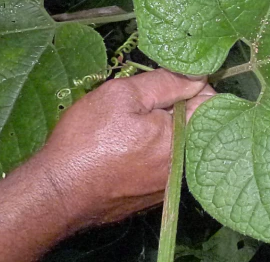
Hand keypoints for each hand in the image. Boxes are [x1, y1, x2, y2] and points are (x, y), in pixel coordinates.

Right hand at [38, 69, 214, 226]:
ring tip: (130, 129)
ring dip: (163, 130)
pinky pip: (166, 162)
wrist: (57, 192)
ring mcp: (172, 183)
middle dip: (176, 107)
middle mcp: (187, 164)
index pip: (212, 99)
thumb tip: (198, 74)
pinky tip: (126, 150)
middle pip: (198, 121)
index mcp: (185, 137)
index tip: (165, 84)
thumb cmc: (87, 140)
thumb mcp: (122, 95)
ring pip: (180, 142)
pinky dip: (152, 151)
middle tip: (142, 106)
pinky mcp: (156, 195)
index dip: (189, 84)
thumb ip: (167, 82)